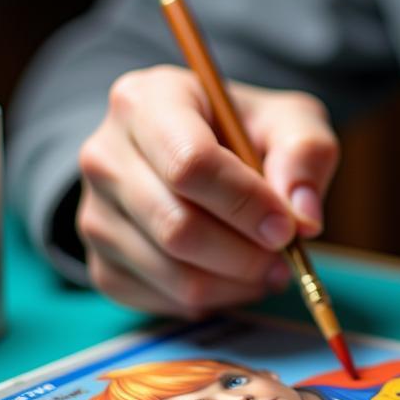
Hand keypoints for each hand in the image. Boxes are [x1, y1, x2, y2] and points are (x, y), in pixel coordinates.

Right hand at [77, 65, 337, 315]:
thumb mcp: (289, 120)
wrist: (198, 154)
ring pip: (169, 269)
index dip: (245, 203)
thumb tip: (303, 218)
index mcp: (148, 99)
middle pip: (175, 224)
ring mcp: (94, 212)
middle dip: (244, 252)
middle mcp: (105, 154)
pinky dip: (211, 299)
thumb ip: (306, 154)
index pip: (189, 162)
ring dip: (234, 281)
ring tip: (271, 267)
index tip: (287, 226)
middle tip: (286, 256)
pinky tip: (236, 277)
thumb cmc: (245, 131)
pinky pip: (158, 299)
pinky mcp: (99, 262)